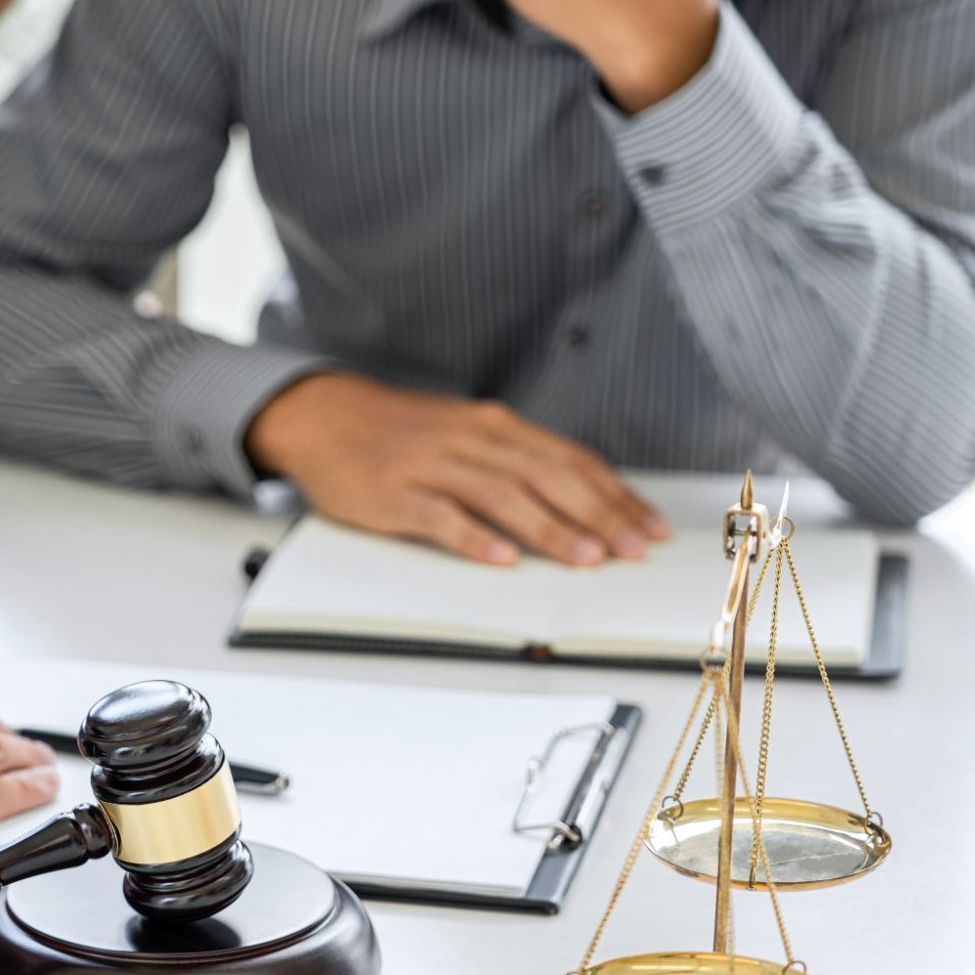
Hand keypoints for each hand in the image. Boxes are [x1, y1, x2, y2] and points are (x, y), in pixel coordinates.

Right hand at [246, 373, 667, 565]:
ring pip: (502, 495)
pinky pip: (440, 515)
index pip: (570, 459)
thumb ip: (516, 461)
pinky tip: (501, 559)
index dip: (615, 494)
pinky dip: (474, 537)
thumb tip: (580, 499)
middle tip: (634, 549)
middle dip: (597, 514)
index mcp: (495, 425)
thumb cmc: (401, 432)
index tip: (651, 526)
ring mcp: (431, 464)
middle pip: (547, 476)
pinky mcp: (393, 491)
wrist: (323, 415)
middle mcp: (471, 438)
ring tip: (587, 558)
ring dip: (549, 528)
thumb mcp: (465, 433)